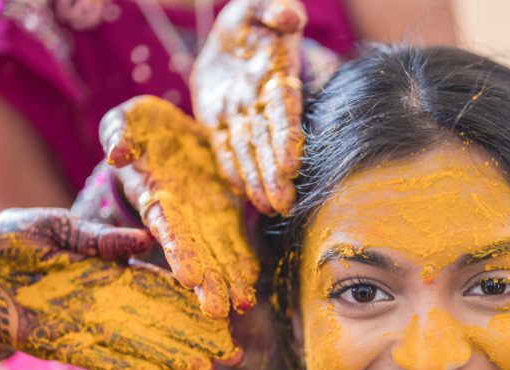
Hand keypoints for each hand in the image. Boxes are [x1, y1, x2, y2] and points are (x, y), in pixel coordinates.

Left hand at [0, 208, 239, 369]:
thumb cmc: (13, 239)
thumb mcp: (55, 227)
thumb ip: (96, 237)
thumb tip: (143, 240)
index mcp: (113, 269)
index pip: (161, 287)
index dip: (193, 300)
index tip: (224, 310)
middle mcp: (108, 301)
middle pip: (161, 322)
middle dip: (196, 338)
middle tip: (232, 354)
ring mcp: (88, 324)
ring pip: (139, 343)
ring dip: (171, 357)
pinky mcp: (62, 343)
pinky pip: (99, 357)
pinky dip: (123, 366)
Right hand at [102, 95, 259, 317]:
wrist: (172, 130)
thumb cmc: (141, 127)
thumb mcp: (127, 121)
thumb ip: (120, 135)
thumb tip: (116, 154)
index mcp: (156, 194)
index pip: (168, 226)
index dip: (179, 250)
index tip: (190, 277)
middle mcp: (181, 215)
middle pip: (195, 251)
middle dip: (206, 280)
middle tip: (216, 310)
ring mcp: (203, 216)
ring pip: (218, 253)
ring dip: (229, 280)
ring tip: (242, 306)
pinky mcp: (225, 211)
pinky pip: (235, 240)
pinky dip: (242, 260)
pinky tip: (252, 281)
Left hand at [191, 0, 305, 215]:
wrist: (231, 34)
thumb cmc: (254, 18)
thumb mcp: (262, 7)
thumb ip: (277, 10)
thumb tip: (289, 18)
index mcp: (276, 78)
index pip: (284, 113)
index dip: (287, 139)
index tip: (290, 165)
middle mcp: (261, 103)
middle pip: (268, 143)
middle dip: (275, 174)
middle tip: (284, 204)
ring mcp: (241, 115)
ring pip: (249, 152)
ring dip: (259, 181)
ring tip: (270, 209)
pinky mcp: (219, 121)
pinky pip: (225, 148)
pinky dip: (233, 168)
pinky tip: (242, 193)